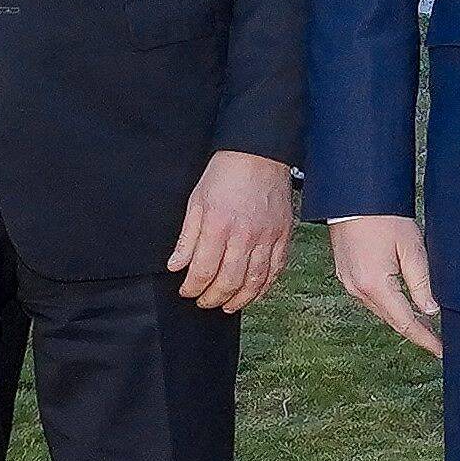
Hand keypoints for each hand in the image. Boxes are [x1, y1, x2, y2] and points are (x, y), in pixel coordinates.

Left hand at [170, 152, 297, 312]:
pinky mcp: (283, 236)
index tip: (187, 291)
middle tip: (203, 302)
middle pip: (228, 281)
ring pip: (253, 282)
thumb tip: (176, 265)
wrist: (258, 155)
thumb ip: (187, 237)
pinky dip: (264, 287)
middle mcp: (244, 236)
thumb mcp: (196, 202)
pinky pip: (275, 270)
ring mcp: (267, 238)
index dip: (192, 287)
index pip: (203, 270)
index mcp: (218, 226)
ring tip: (226, 305)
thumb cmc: (225, 174)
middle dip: (212, 298)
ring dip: (238, 300)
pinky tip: (253, 293)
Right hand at [329, 211, 442, 356]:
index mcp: (375, 286)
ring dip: (401, 316)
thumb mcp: (412, 249)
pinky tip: (401, 301)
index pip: (405, 322)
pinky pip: (370, 298)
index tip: (440, 350)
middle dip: (415, 329)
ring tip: (424, 321)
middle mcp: (357, 289)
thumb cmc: (384, 217)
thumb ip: (422, 283)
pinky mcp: (345, 274)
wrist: (354, 197)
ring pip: (380, 309)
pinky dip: (387, 303)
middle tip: (437, 338)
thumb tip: (430, 309)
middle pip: (391, 319)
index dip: (424, 338)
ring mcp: (348, 283)